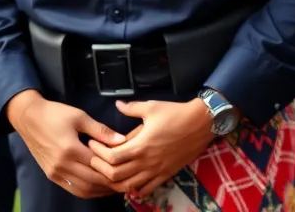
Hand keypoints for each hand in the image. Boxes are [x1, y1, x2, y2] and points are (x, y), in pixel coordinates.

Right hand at [6, 90, 124, 197]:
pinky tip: (98, 186)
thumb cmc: (56, 114)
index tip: (129, 168)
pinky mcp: (50, 175)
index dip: (114, 168)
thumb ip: (101, 130)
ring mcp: (54, 172)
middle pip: (91, 180)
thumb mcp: (80, 117)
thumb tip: (122, 140)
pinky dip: (86, 190)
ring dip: (99, 190)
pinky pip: (71, 188)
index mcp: (70, 150)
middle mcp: (61, 165)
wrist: (29, 118)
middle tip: (126, 180)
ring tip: (115, 185)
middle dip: (110, 183)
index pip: (98, 165)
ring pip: (82, 188)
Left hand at [87, 99, 215, 197]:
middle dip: (100, 170)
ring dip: (115, 183)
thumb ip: (132, 108)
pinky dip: (134, 190)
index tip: (92, 145)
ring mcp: (156, 170)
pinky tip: (130, 182)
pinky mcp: (166, 174)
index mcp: (140, 145)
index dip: (98, 153)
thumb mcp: (152, 107)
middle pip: (115, 176)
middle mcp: (146, 162)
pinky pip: (146, 190)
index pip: (111, 157)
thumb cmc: (177, 113)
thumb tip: (117, 104)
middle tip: (95, 160)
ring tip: (109, 173)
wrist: (203, 122)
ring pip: (128, 186)